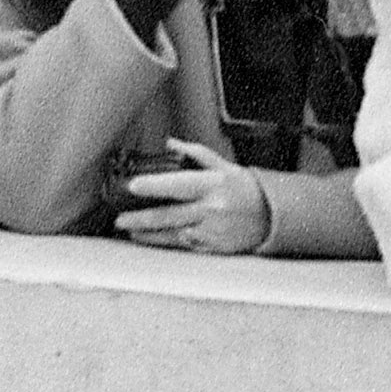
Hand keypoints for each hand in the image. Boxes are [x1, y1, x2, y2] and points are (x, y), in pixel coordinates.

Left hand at [112, 138, 272, 254]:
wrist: (271, 217)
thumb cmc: (245, 189)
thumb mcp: (224, 166)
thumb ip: (195, 154)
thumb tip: (170, 144)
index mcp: (213, 185)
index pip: (179, 184)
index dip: (154, 186)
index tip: (133, 185)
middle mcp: (212, 209)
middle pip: (169, 215)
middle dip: (141, 218)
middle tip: (120, 219)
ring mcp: (211, 231)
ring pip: (172, 234)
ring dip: (148, 233)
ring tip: (131, 230)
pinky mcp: (212, 247)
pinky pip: (183, 245)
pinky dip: (165, 241)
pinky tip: (152, 238)